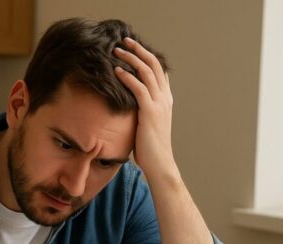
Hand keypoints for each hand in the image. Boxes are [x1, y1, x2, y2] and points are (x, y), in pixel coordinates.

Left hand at [113, 38, 177, 180]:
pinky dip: (127, 77)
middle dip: (139, 50)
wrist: (160, 164)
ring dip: (131, 58)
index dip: (147, 56)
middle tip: (124, 41)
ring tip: (117, 51)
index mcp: (165, 100)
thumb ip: (141, 111)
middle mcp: (165, 98)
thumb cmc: (150, 148)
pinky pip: (139, 88)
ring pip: (147, 72)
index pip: (159, 70)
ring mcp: (159, 104)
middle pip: (154, 65)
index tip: (133, 48)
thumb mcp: (147, 124)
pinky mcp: (150, 112)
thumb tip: (126, 106)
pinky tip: (117, 71)